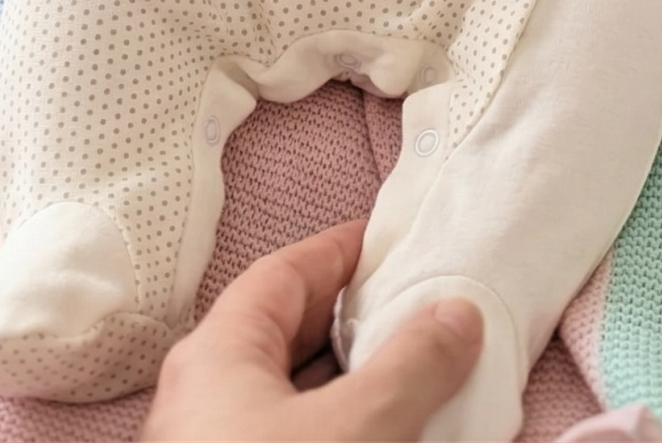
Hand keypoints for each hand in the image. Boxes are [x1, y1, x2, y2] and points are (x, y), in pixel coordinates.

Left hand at [139, 219, 481, 442]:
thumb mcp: (360, 428)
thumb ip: (413, 364)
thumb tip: (456, 310)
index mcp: (218, 354)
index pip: (285, 273)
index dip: (342, 251)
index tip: (393, 239)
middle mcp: (204, 399)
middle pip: (285, 334)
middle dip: (354, 320)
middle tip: (419, 305)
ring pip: (291, 398)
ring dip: (353, 383)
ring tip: (421, 376)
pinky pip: (292, 439)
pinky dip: (341, 430)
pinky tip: (390, 437)